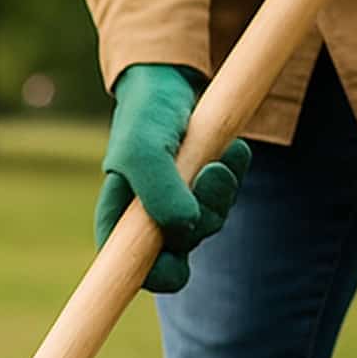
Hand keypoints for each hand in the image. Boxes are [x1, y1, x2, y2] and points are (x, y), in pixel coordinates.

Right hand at [95, 64, 249, 293]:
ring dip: (223, 192)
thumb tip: (186, 228)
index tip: (175, 267)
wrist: (169, 81)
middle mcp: (149, 218)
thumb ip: (159, 192)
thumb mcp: (141, 151)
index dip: (155, 276)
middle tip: (209, 175)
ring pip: (210, 222)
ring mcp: (179, 204)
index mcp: (120, 220)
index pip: (133, 269)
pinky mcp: (206, 187)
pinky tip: (228, 150)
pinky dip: (236, 173)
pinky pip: (230, 196)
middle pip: (183, 249)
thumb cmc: (144, 117)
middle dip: (203, 219)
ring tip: (219, 157)